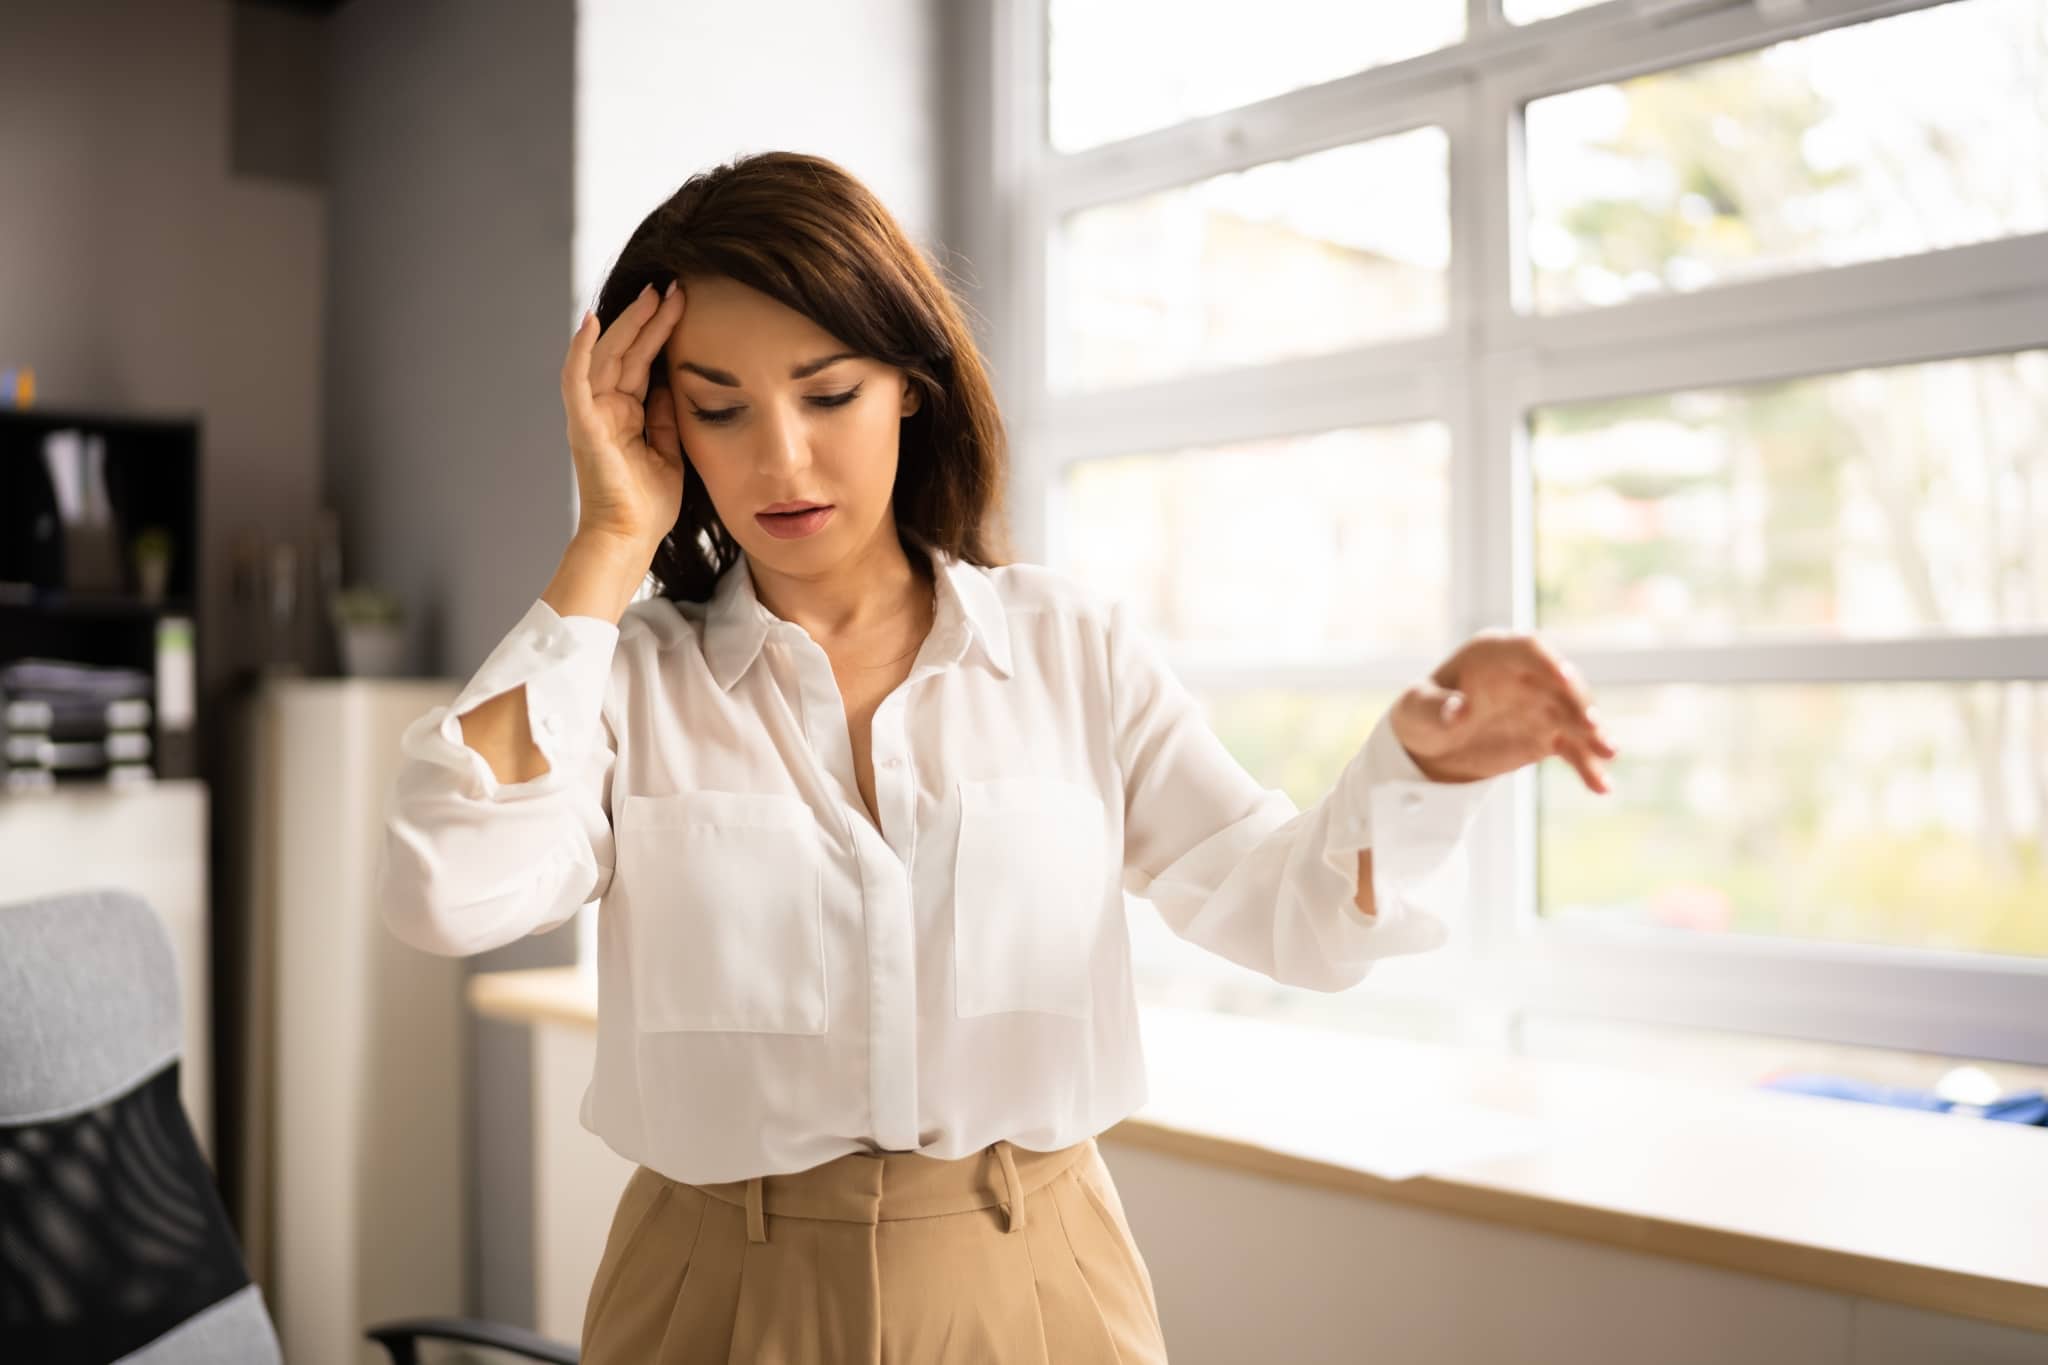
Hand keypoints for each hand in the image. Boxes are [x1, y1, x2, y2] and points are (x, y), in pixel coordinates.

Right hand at [561, 279, 688, 556]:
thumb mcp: (669, 450)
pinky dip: (582, 350)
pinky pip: (577, 380)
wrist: (631, 538)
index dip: (661, 332)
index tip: (685, 304)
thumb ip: (667, 414)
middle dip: (650, 317)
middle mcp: (606, 408)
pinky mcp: (583, 424)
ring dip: (628, 323)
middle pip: (627, 350)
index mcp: (628, 413)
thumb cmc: (649, 505)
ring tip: (653, 294)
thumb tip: (675, 379)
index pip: (644, 361)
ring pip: (608, 356)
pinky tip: (592, 321)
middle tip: (673, 287)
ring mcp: (592, 414)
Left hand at [1390, 628, 1618, 791]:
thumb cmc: (1421, 714)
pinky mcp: (1547, 734)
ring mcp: (1540, 704)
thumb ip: (1437, 708)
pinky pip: (1572, 748)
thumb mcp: (1417, 710)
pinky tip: (1601, 787)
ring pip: (1574, 716)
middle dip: (1578, 702)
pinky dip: (1586, 765)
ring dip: (1592, 734)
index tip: (1564, 677)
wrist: (1430, 746)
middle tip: (1592, 725)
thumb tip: (1461, 710)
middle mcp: (1525, 674)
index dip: (1547, 662)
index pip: (1529, 649)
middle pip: (1560, 683)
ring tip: (1608, 754)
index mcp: (1494, 653)